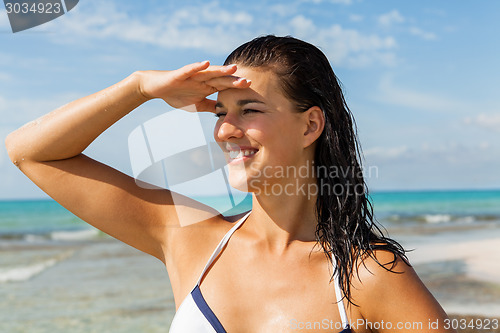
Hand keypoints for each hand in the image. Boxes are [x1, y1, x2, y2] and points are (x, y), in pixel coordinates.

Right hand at [136, 61, 250, 111]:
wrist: (156, 88)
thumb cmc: (177, 95)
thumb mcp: (197, 105)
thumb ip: (211, 106)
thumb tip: (224, 113)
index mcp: (207, 86)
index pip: (224, 85)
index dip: (236, 85)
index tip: (250, 86)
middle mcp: (202, 78)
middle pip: (220, 78)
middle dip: (233, 79)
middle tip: (248, 81)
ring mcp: (192, 75)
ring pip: (209, 72)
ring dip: (221, 70)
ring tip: (233, 68)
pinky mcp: (180, 74)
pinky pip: (190, 69)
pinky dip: (198, 66)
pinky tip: (206, 63)